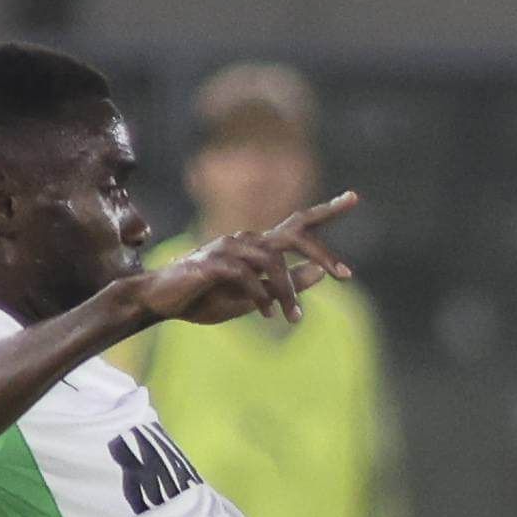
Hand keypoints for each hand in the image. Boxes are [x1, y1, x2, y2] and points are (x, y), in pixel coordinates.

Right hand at [133, 196, 360, 326]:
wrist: (161, 299)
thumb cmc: (206, 297)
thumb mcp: (256, 296)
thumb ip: (287, 284)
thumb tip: (321, 273)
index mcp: (258, 246)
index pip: (298, 224)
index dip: (327, 210)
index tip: (354, 197)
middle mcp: (246, 239)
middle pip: (294, 235)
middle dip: (322, 252)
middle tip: (345, 275)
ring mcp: (227, 247)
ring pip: (272, 262)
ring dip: (287, 293)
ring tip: (294, 318)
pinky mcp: (210, 262)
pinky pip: (245, 276)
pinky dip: (260, 297)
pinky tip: (267, 315)